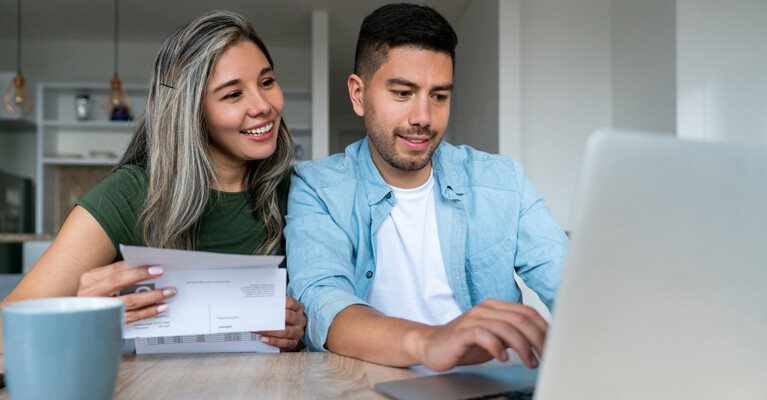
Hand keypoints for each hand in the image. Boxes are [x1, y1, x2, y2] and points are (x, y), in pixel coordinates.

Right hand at [76, 261, 176, 323]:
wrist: (82, 321)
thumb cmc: (97, 297)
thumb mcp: (101, 283)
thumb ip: (119, 275)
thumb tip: (148, 267)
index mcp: (91, 279)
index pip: (116, 269)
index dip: (137, 267)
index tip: (156, 267)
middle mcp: (92, 293)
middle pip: (119, 281)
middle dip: (142, 276)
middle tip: (162, 273)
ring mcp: (100, 309)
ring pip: (129, 301)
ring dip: (152, 296)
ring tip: (168, 292)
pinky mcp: (108, 323)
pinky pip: (132, 317)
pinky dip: (148, 312)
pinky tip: (161, 307)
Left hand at [254, 296, 305, 351]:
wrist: (291, 334)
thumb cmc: (284, 319)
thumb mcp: (284, 310)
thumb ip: (275, 305)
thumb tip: (260, 303)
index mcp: (298, 308)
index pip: (291, 302)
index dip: (281, 302)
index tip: (268, 303)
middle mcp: (300, 320)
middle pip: (288, 316)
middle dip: (272, 318)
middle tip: (259, 318)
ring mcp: (298, 332)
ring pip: (285, 331)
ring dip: (269, 331)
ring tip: (258, 330)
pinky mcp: (294, 343)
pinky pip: (284, 343)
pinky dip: (273, 341)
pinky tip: (263, 339)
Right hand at [414, 299, 546, 371]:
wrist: (431, 345)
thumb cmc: (464, 343)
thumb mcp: (495, 338)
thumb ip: (514, 335)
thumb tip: (541, 342)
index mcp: (495, 307)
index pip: (528, 312)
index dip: (544, 328)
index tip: (554, 345)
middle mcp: (486, 309)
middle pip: (521, 318)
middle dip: (538, 339)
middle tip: (545, 356)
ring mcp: (473, 318)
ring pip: (506, 327)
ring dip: (522, 347)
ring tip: (530, 362)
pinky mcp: (462, 331)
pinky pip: (484, 335)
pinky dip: (497, 347)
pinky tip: (503, 358)